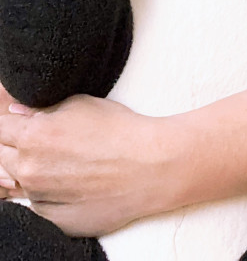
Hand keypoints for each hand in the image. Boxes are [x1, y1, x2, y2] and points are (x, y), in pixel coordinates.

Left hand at [0, 93, 175, 236]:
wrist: (152, 167)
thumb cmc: (120, 130)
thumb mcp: (81, 104)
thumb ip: (43, 110)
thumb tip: (17, 115)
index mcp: (33, 136)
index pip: (0, 129)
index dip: (11, 125)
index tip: (22, 125)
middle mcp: (30, 170)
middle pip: (2, 157)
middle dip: (13, 147)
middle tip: (41, 143)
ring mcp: (41, 199)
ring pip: (16, 184)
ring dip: (26, 172)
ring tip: (57, 162)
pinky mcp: (55, 221)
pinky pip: (35, 207)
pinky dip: (42, 194)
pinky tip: (65, 183)